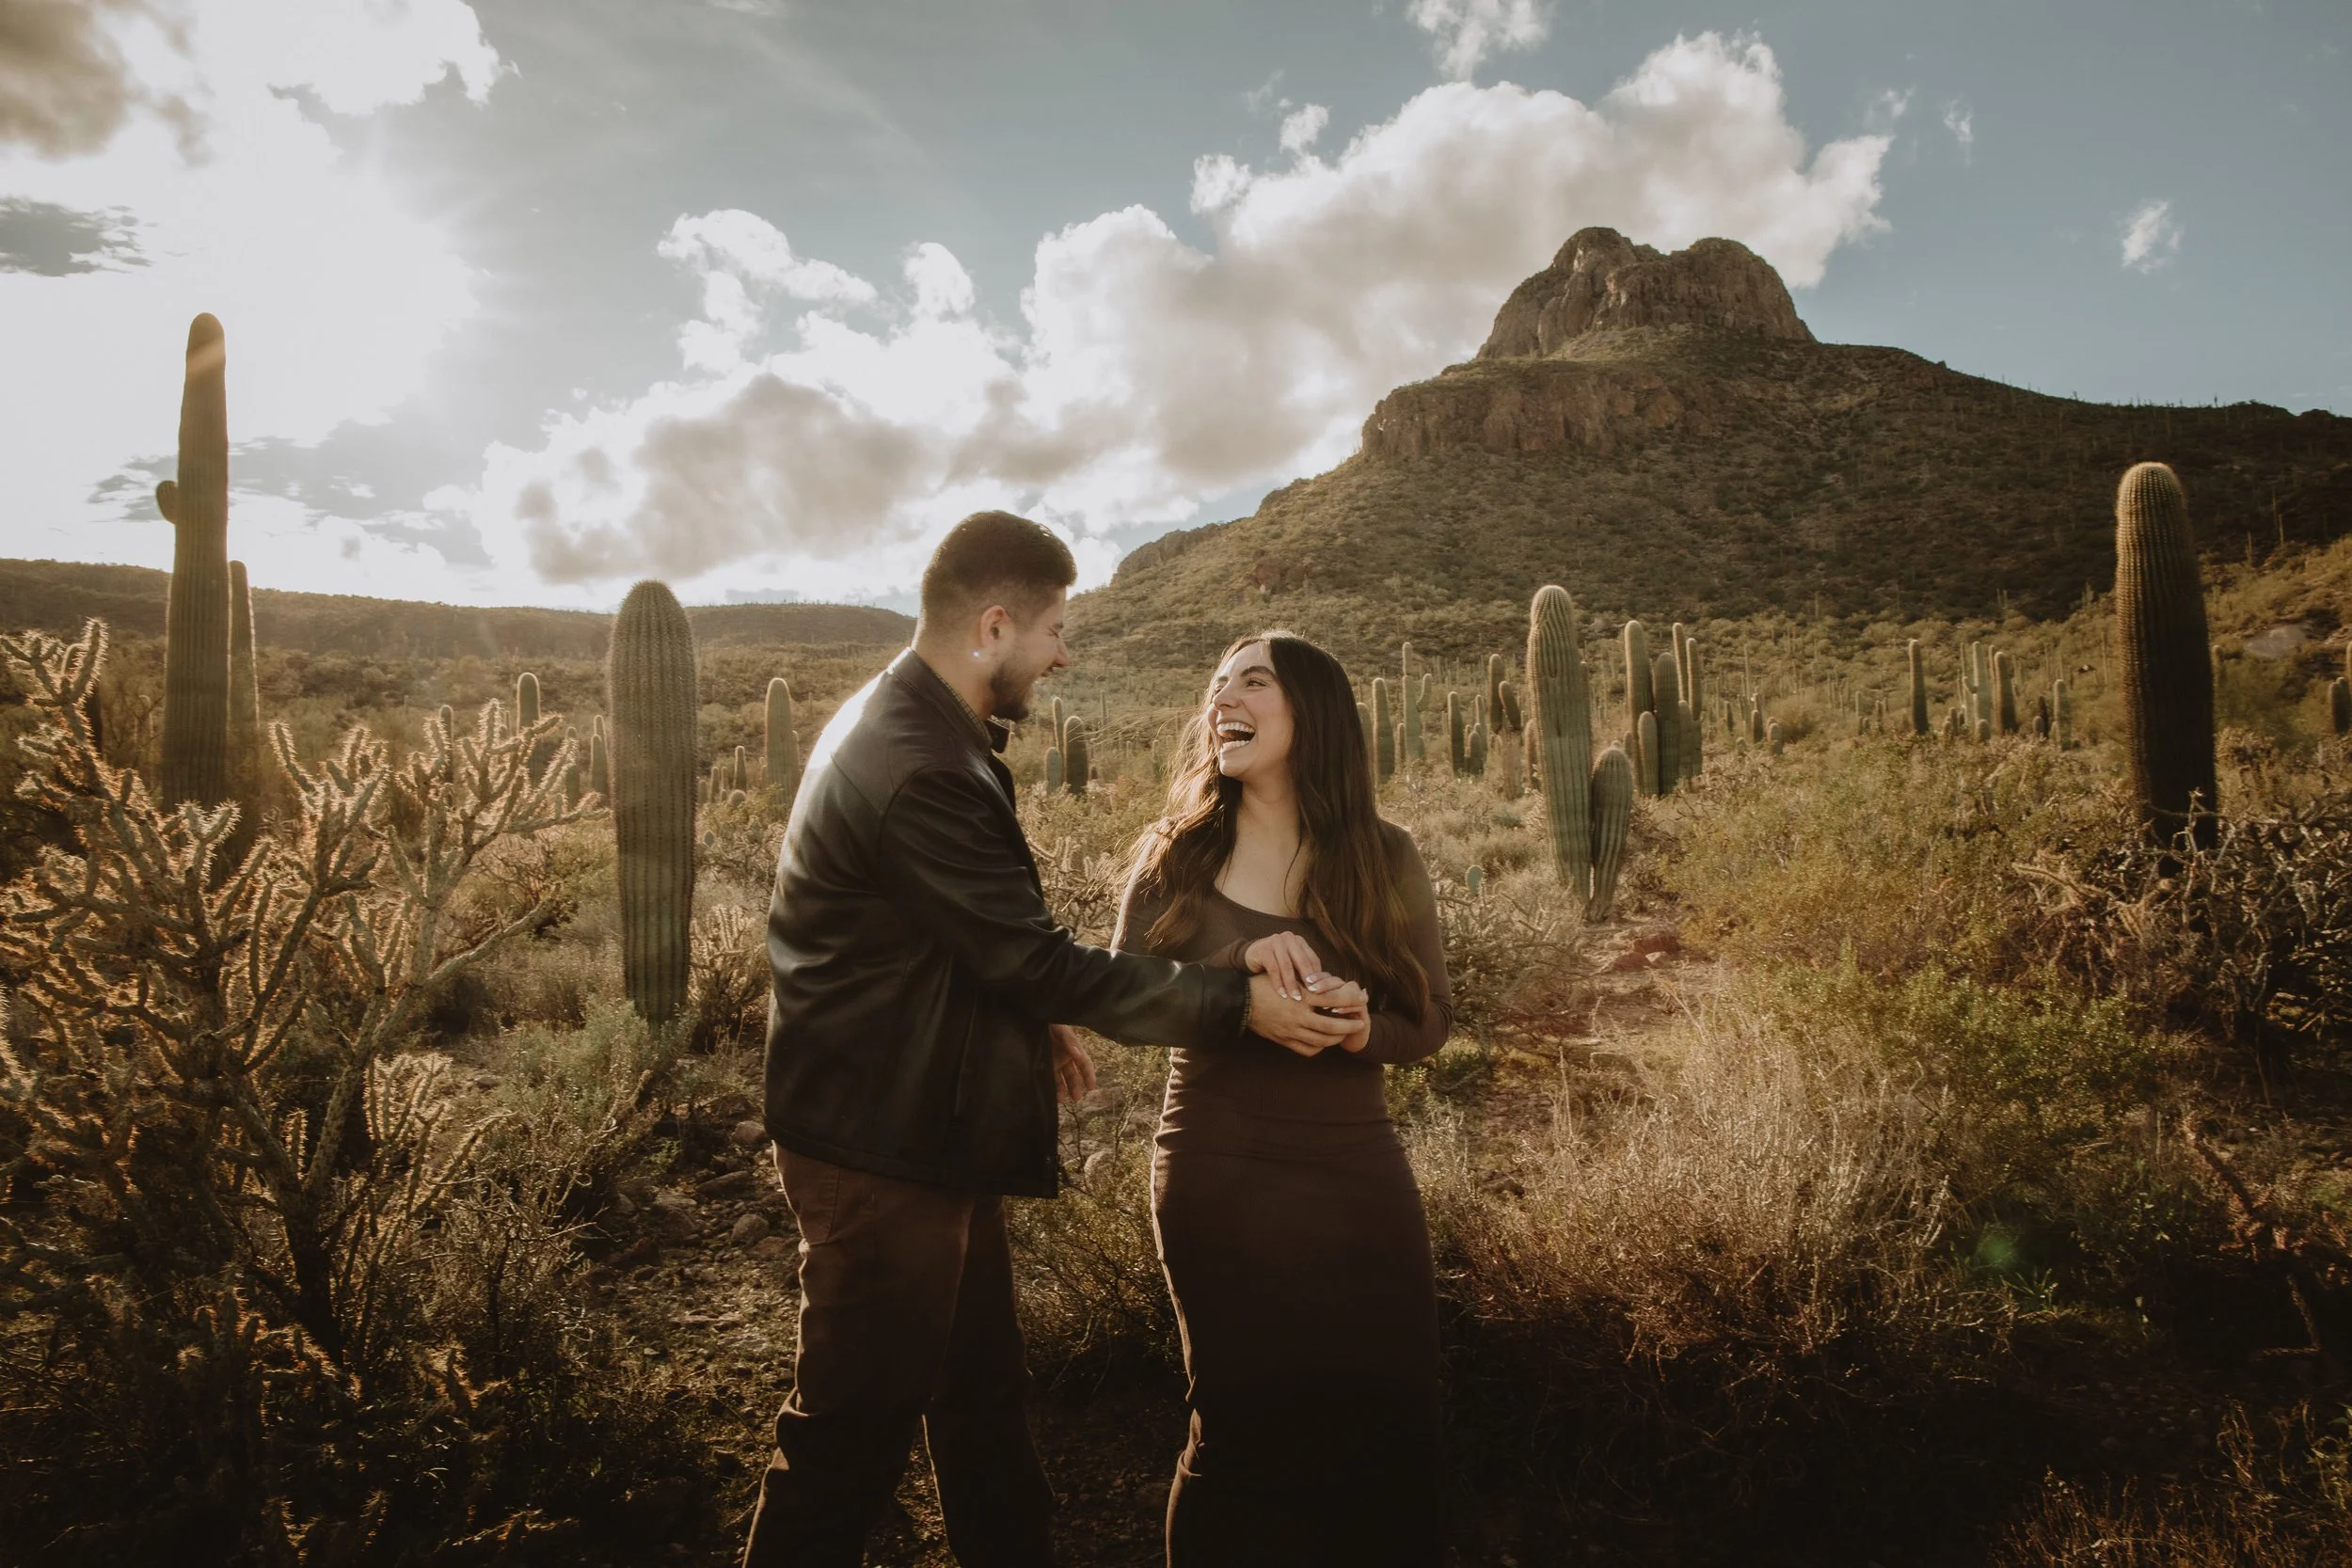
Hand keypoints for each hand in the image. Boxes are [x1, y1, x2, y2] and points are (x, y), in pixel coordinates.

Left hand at [1050, 1024, 1096, 1103]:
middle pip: (1073, 1074)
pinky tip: (1051, 1095)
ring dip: (1062, 1090)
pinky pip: (1049, 1078)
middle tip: (1076, 1099)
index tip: (1091, 1087)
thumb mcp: (1061, 1029)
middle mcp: (1065, 1056)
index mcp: (1073, 1047)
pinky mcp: (1042, 1064)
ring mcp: (1053, 1061)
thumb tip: (1078, 1055)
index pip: (1084, 1063)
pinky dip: (1051, 1087)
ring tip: (1061, 1100)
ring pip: (1061, 1079)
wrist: (1030, 1019)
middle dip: (1076, 1086)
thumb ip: (1069, 1041)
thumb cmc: (1049, 1022)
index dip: (1089, 1075)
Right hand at [1242, 932, 1335, 1001]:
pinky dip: (1278, 982)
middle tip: (1312, 995)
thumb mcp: (1292, 966)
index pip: (1312, 959)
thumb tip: (1324, 990)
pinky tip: (1281, 994)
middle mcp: (1289, 938)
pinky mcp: (1263, 948)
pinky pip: (1273, 968)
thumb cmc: (1276, 964)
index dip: (1317, 976)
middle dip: (1307, 979)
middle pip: (1302, 961)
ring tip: (1296, 998)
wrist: (1251, 957)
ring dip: (1292, 983)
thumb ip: (1304, 973)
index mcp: (1300, 942)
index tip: (1321, 992)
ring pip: (1287, 965)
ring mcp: (1275, 941)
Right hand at [1247, 972, 1367, 1056]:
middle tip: (1360, 1022)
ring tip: (1344, 1033)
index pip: (1334, 998)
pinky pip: (1307, 1049)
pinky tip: (1323, 1041)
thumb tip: (1332, 983)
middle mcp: (1298, 1016)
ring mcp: (1291, 1031)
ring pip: (1321, 1041)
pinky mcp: (1284, 1040)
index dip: (1351, 999)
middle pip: (1332, 1026)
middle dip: (1349, 1025)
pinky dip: (1319, 1047)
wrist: (1240, 1001)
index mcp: (1300, 996)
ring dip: (1336, 1038)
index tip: (1363, 998)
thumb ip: (1309, 983)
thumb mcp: (1287, 977)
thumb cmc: (1263, 984)